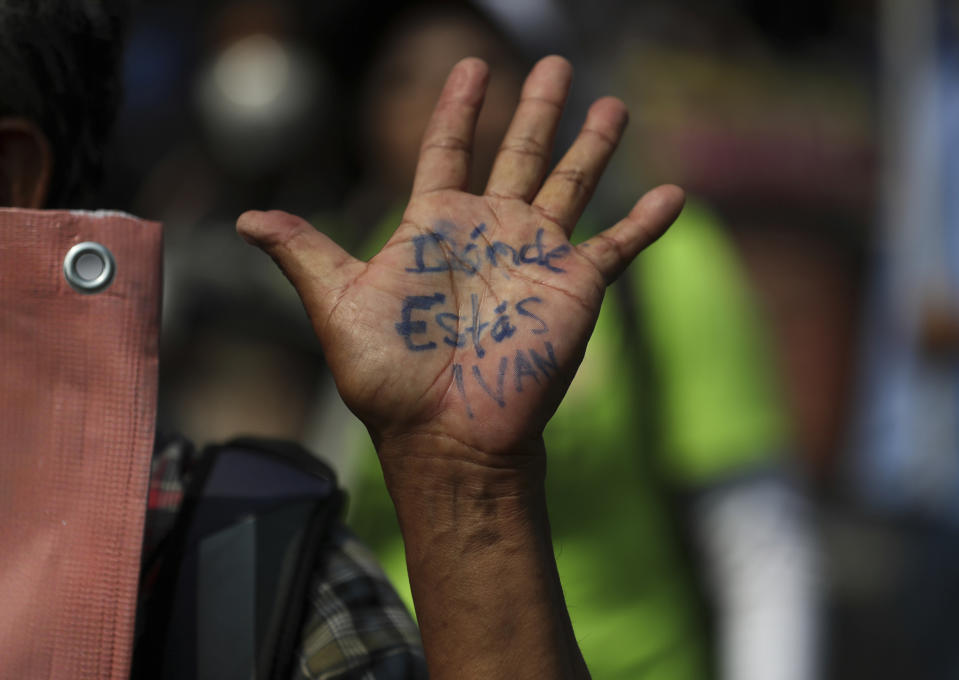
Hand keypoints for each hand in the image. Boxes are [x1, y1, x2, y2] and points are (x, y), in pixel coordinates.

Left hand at [237, 56, 681, 486]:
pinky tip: (673, 195)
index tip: (470, 66)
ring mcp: (537, 255)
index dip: (458, 108)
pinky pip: (619, 245)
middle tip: (553, 64)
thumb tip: (244, 219)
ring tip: (609, 103)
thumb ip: (304, 253)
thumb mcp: (339, 304)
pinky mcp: (577, 285)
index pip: (447, 149)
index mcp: (436, 226)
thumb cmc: (390, 376)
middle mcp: (490, 231)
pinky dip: (647, 223)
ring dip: (592, 145)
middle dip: (536, 109)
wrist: (448, 431)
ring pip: (572, 183)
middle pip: (519, 153)